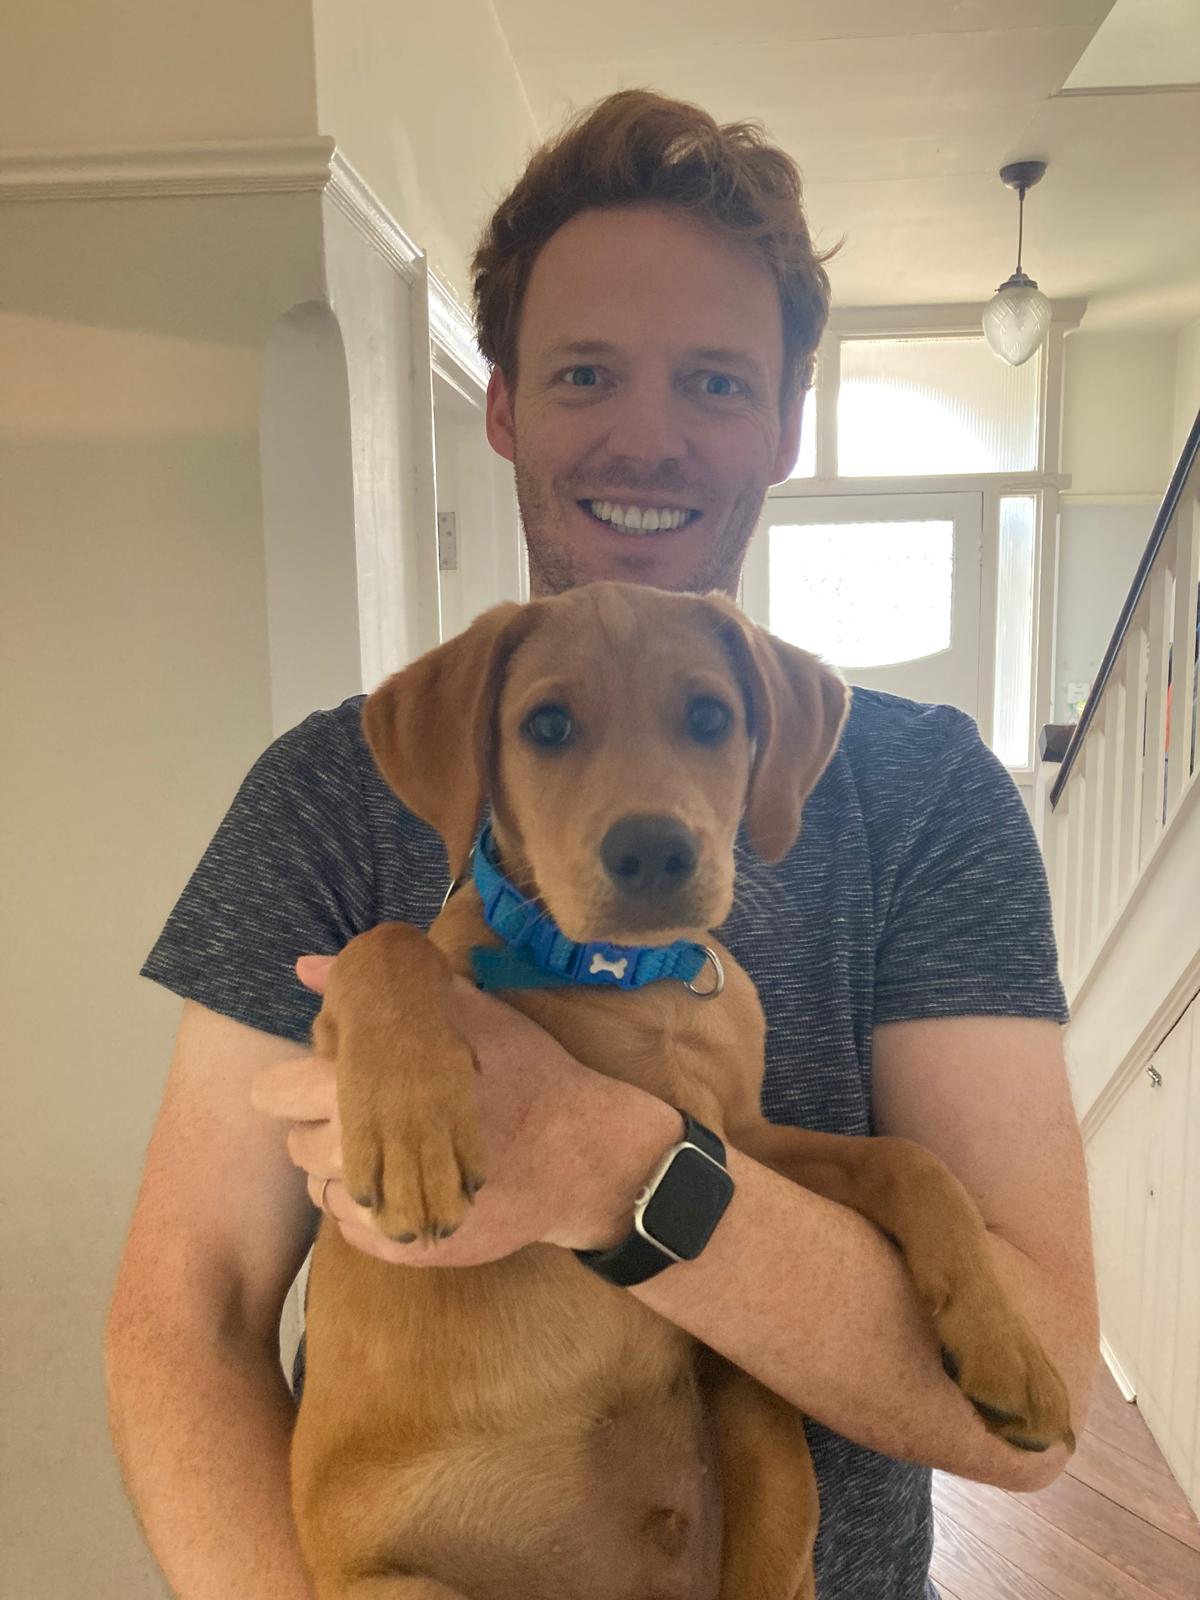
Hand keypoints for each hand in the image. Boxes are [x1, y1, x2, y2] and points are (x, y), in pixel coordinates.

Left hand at [250, 954, 679, 1266]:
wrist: (579, 1150)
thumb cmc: (523, 1070)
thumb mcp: (458, 1012)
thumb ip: (376, 993)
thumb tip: (306, 964)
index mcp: (361, 1091)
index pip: (274, 1092)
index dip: (295, 1083)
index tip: (327, 1078)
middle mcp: (361, 1155)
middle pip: (297, 1147)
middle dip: (322, 1129)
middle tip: (368, 1116)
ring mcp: (383, 1208)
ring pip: (325, 1192)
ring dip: (346, 1172)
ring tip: (392, 1151)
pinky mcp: (407, 1247)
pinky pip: (357, 1232)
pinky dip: (374, 1211)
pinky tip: (410, 1183)